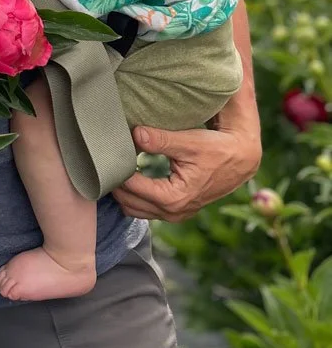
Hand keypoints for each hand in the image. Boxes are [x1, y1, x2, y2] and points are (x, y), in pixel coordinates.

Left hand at [112, 112, 261, 222]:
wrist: (240, 159)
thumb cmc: (215, 149)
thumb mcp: (189, 141)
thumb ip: (161, 139)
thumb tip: (135, 133)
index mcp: (173, 198)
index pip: (131, 188)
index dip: (116, 171)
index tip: (107, 154)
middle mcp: (172, 212)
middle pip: (128, 203)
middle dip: (115, 184)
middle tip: (106, 160)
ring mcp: (174, 214)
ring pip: (134, 209)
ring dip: (124, 192)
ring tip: (117, 167)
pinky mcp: (176, 210)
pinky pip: (145, 209)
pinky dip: (134, 196)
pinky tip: (131, 175)